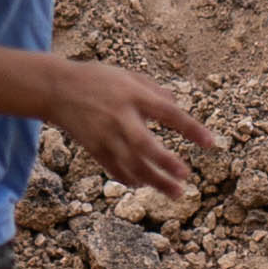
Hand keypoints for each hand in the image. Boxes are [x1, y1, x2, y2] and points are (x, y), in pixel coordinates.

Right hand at [39, 61, 217, 198]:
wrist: (57, 90)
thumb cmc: (97, 79)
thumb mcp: (128, 75)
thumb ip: (154, 90)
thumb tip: (176, 105)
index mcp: (133, 96)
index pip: (168, 114)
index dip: (190, 129)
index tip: (210, 144)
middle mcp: (120, 117)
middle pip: (145, 145)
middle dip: (165, 163)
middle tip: (185, 177)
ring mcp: (105, 136)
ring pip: (131, 164)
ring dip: (154, 181)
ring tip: (175, 193)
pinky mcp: (94, 148)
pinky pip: (115, 169)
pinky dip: (130, 179)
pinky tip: (144, 184)